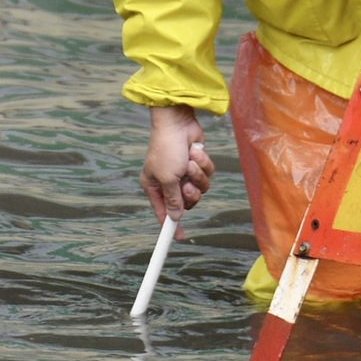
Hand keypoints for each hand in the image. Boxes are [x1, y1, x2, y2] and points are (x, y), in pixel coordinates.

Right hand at [141, 105, 213, 227]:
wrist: (178, 122)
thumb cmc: (167, 149)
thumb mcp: (168, 178)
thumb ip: (173, 200)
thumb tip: (175, 218)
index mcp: (154, 186)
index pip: (163, 212)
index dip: (171, 226)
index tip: (179, 237)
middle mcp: (168, 181)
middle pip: (186, 203)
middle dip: (190, 194)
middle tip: (187, 185)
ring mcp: (183, 172)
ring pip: (199, 189)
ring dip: (197, 176)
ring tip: (191, 163)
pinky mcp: (196, 163)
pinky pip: (206, 175)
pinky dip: (203, 165)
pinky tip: (195, 152)